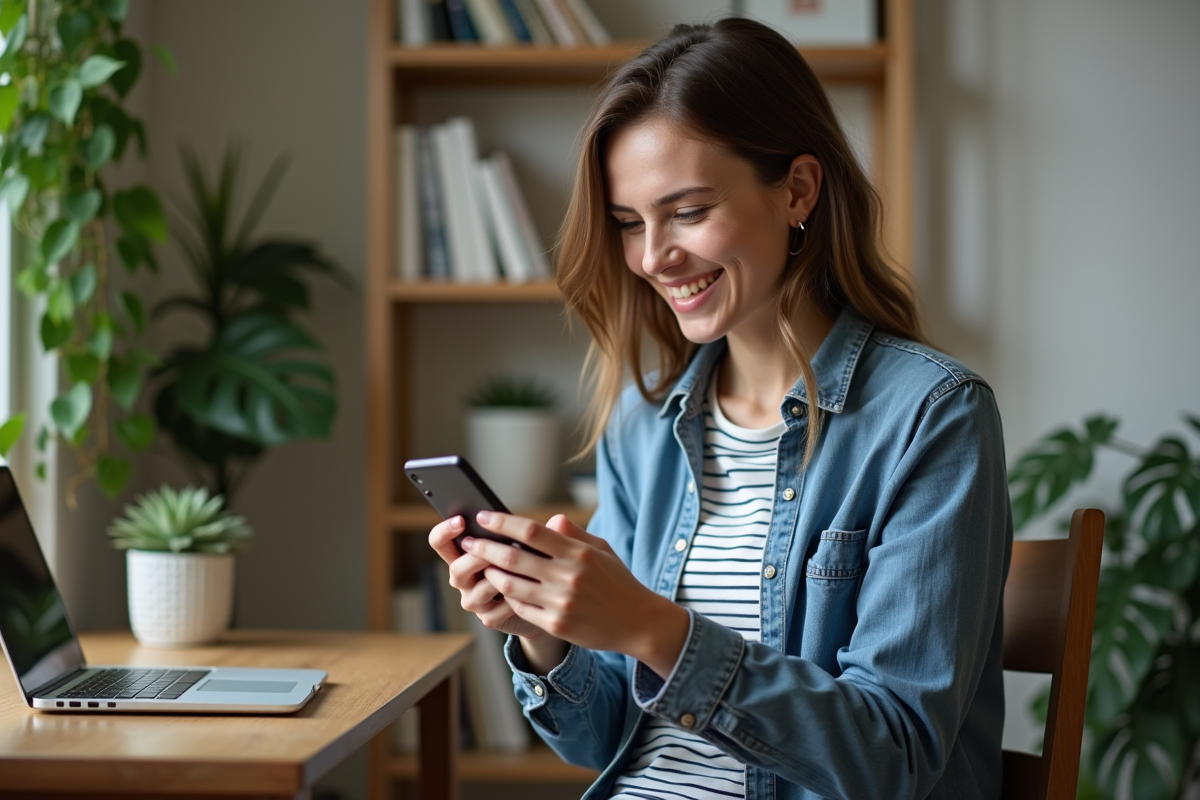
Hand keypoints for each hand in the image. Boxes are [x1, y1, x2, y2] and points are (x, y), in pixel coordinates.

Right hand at [427, 515, 546, 639]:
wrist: (543, 601)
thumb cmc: (532, 564)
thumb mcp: (532, 544)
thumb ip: (538, 533)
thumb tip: (558, 520)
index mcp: (465, 553)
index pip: (440, 542)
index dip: (445, 531)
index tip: (462, 520)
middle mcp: (464, 578)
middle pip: (456, 568)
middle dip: (477, 557)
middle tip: (495, 549)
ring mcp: (474, 600)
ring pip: (478, 589)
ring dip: (500, 578)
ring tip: (522, 570)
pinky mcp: (488, 618)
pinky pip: (495, 609)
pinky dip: (513, 600)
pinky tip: (530, 594)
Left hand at [462, 511, 688, 677]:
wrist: (637, 622)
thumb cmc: (617, 581)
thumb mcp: (602, 550)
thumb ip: (573, 534)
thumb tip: (550, 519)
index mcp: (578, 552)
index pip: (531, 531)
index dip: (502, 523)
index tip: (483, 517)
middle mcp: (568, 576)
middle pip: (513, 557)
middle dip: (484, 548)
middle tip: (469, 543)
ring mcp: (561, 602)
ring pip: (511, 585)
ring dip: (491, 575)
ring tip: (483, 568)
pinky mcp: (557, 624)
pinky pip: (521, 608)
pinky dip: (509, 597)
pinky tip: (503, 590)